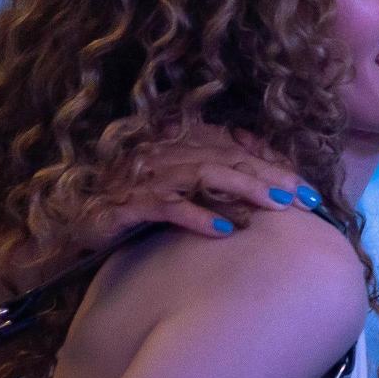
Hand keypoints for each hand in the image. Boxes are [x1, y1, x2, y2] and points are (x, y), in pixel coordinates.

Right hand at [77, 125, 311, 247]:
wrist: (68, 232)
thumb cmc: (131, 212)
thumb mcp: (179, 192)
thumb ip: (215, 180)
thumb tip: (264, 181)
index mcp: (179, 146)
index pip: (238, 149)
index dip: (275, 165)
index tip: (310, 188)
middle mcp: (164, 154)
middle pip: (228, 157)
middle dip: (271, 176)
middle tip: (308, 198)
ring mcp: (144, 177)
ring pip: (204, 174)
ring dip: (244, 188)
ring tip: (277, 205)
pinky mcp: (125, 205)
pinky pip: (167, 206)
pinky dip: (197, 215)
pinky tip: (225, 229)